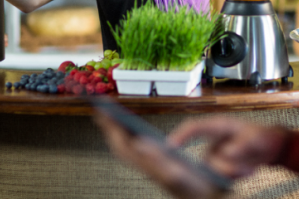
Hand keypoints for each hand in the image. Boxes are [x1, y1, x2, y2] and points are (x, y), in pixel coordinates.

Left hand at [95, 113, 231, 198]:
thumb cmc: (197, 188)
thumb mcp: (178, 174)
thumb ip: (158, 159)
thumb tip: (138, 142)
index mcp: (149, 167)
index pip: (123, 145)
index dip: (112, 128)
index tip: (103, 111)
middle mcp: (147, 168)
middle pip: (121, 145)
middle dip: (110, 127)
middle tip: (101, 108)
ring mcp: (151, 168)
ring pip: (127, 148)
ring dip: (117, 131)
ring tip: (112, 117)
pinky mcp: (158, 167)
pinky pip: (136, 150)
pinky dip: (130, 137)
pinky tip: (133, 132)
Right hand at [168, 117, 288, 178]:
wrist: (271, 146)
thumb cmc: (262, 135)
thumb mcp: (256, 137)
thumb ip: (242, 144)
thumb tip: (227, 152)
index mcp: (218, 126)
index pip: (193, 128)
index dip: (180, 135)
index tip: (170, 146)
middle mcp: (213, 142)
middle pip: (206, 160)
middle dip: (225, 167)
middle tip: (245, 167)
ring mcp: (215, 155)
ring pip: (216, 172)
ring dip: (234, 172)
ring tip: (250, 165)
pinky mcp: (219, 166)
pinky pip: (222, 178)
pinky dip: (236, 176)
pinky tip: (248, 169)